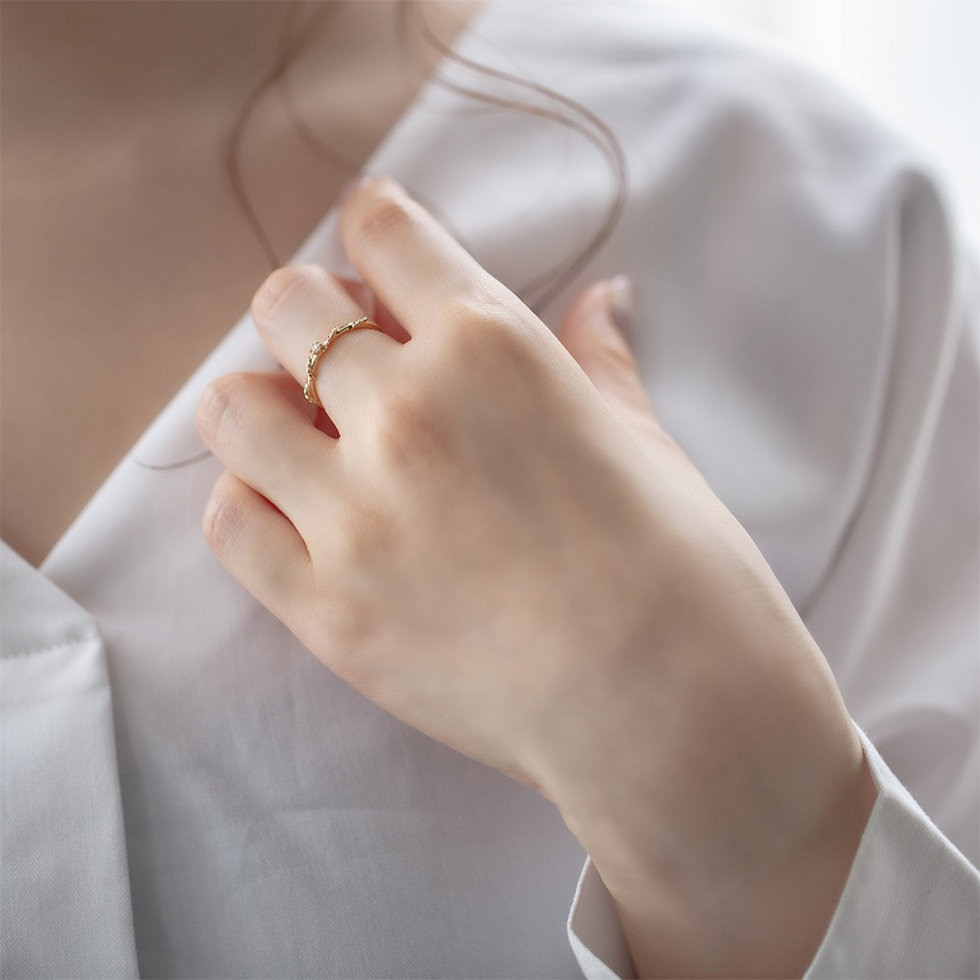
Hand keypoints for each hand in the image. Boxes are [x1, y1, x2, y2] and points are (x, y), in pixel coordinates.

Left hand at [196, 177, 875, 976]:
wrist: (668, 705)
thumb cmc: (680, 564)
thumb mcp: (643, 439)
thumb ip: (599, 360)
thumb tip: (605, 296)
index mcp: (489, 346)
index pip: (382, 230)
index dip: (373, 228)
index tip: (374, 251)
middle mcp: (404, 409)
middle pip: (285, 303)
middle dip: (308, 315)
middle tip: (343, 358)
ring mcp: (352, 512)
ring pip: (232, 408)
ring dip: (261, 406)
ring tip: (303, 438)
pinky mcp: (324, 609)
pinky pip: (228, 524)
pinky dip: (249, 506)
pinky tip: (295, 517)